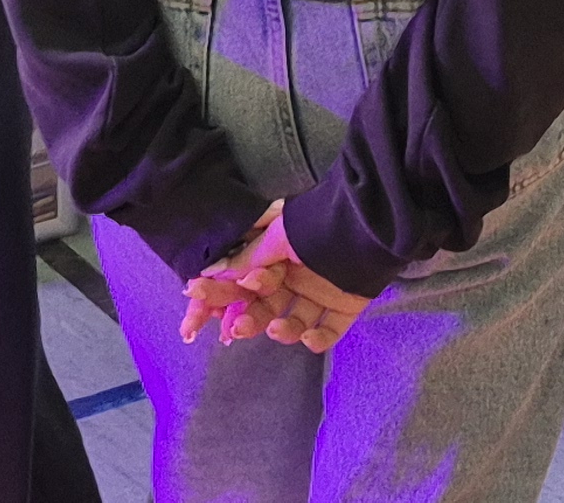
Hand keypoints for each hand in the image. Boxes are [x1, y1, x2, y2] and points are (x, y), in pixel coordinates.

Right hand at [180, 203, 372, 353]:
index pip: (241, 284)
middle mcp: (296, 276)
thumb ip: (247, 258)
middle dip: (248, 319)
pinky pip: (328, 331)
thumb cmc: (318, 225)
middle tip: (235, 329)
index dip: (219, 300)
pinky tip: (310, 337)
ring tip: (278, 328)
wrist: (369, 224)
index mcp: (277, 257)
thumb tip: (211, 272)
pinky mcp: (346, 307)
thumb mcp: (277, 237)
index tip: (194, 320)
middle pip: (264, 307)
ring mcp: (321, 292)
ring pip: (294, 322)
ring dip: (282, 331)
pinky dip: (318, 339)